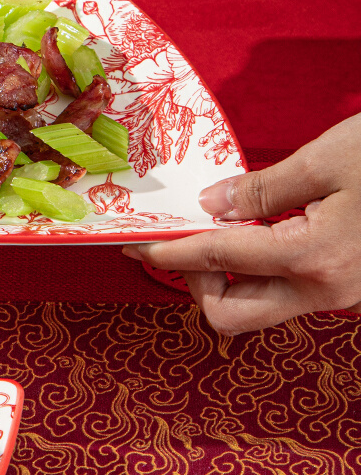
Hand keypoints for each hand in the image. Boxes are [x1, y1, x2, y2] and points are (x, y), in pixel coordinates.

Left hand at [123, 113, 360, 334]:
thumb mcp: (329, 159)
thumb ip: (262, 189)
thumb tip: (211, 206)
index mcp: (317, 258)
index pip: (218, 259)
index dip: (170, 251)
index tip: (136, 247)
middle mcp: (326, 290)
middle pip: (231, 315)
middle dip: (195, 282)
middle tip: (184, 238)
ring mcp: (339, 295)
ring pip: (256, 309)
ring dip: (221, 278)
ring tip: (213, 230)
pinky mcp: (346, 286)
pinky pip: (280, 292)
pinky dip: (251, 270)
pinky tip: (249, 233)